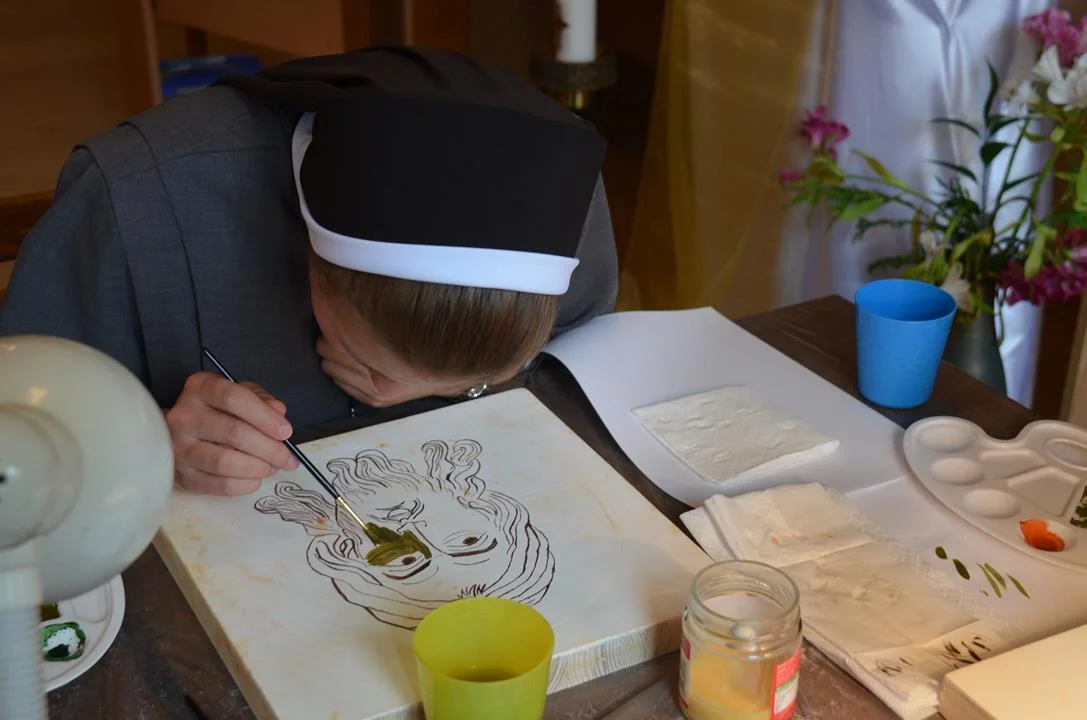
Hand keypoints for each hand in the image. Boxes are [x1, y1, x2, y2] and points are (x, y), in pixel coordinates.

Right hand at [166, 372, 299, 495]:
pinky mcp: (182, 475)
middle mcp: (184, 416)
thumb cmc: (216, 411)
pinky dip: (243, 485)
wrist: (177, 433)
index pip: (234, 398)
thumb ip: (261, 400)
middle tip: (287, 458)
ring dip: (257, 468)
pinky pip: (217, 485)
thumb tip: (278, 414)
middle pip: (233, 433)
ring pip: (224, 462)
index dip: (264, 417)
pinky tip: (255, 479)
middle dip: (269, 448)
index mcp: (201, 388)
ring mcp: (179, 447)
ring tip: (272, 467)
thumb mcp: (240, 394)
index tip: (285, 432)